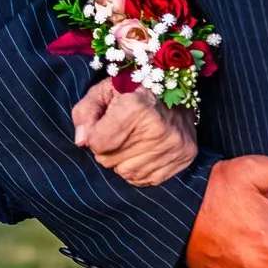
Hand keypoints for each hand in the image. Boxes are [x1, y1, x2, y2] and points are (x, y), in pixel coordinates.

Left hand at [71, 78, 197, 185]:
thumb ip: (85, 113)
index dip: (94, 135)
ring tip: (131, 140)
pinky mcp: (185, 156)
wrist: (176, 87)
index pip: (98, 143)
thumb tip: (81, 141)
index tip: (103, 124)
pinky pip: (147, 180)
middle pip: (109, 161)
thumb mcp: (103, 91)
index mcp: (136, 108)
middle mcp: (158, 129)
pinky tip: (144, 151)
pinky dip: (139, 169)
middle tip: (118, 132)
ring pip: (126, 173)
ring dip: (122, 161)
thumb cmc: (132, 89)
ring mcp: (174, 145)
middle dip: (107, 149)